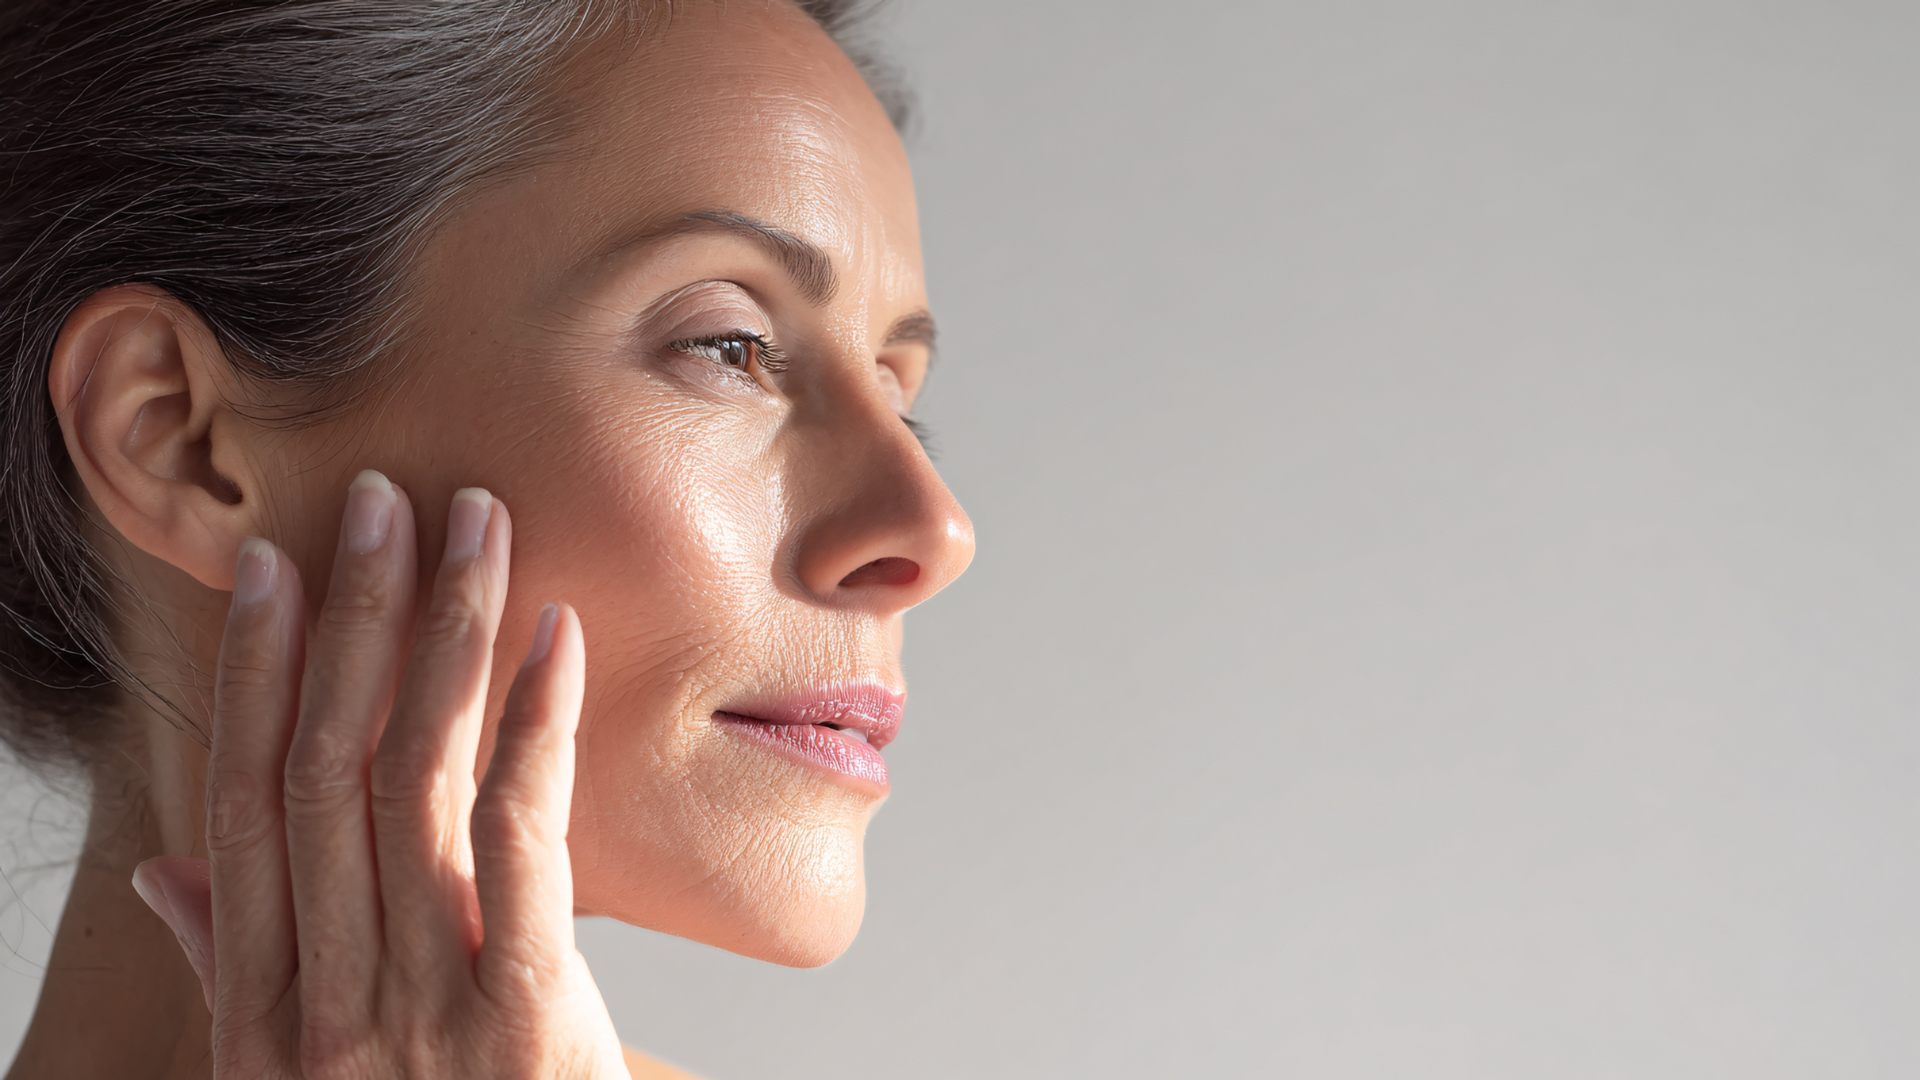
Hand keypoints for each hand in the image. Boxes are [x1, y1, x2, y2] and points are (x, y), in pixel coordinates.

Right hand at [131, 473, 628, 1077]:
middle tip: (377, 502)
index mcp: (265, 1007)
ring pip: (413, 783)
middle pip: (326, 769)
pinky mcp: (524, 1019)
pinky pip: (521, 844)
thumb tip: (171, 871)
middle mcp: (324, 997)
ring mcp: (420, 1007)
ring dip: (442, 639)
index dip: (250, 676)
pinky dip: (534, 730)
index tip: (268, 569)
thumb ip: (230, 974)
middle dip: (349, 623)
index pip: (247, 804)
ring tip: (471, 527)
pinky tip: (554, 638)